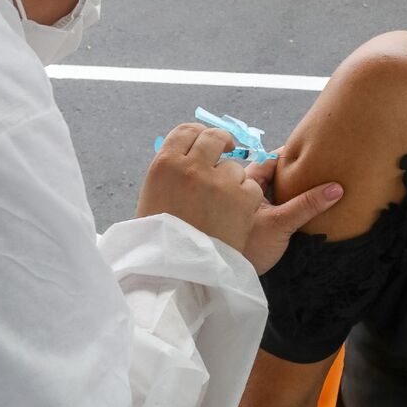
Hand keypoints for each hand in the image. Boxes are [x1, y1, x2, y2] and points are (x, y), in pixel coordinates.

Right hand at [137, 124, 262, 252]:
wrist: (177, 276)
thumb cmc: (161, 241)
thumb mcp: (154, 199)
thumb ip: (172, 174)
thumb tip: (188, 154)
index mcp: (164, 165)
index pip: (186, 131)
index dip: (199, 133)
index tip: (206, 139)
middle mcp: (190, 167)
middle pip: (214, 137)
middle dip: (223, 143)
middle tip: (228, 150)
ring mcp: (218, 182)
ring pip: (234, 167)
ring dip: (233, 181)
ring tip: (222, 207)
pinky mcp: (242, 198)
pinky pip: (251, 187)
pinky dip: (247, 200)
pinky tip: (235, 217)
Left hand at [242, 152, 343, 274]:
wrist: (231, 274)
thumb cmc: (249, 247)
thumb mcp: (281, 223)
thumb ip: (307, 205)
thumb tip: (336, 188)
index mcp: (246, 183)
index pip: (271, 159)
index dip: (292, 154)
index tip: (314, 150)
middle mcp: (248, 191)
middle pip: (276, 173)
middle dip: (296, 170)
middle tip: (321, 166)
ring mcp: (254, 205)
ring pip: (277, 189)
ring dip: (295, 187)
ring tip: (320, 182)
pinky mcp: (260, 220)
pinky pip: (279, 203)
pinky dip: (292, 201)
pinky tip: (310, 203)